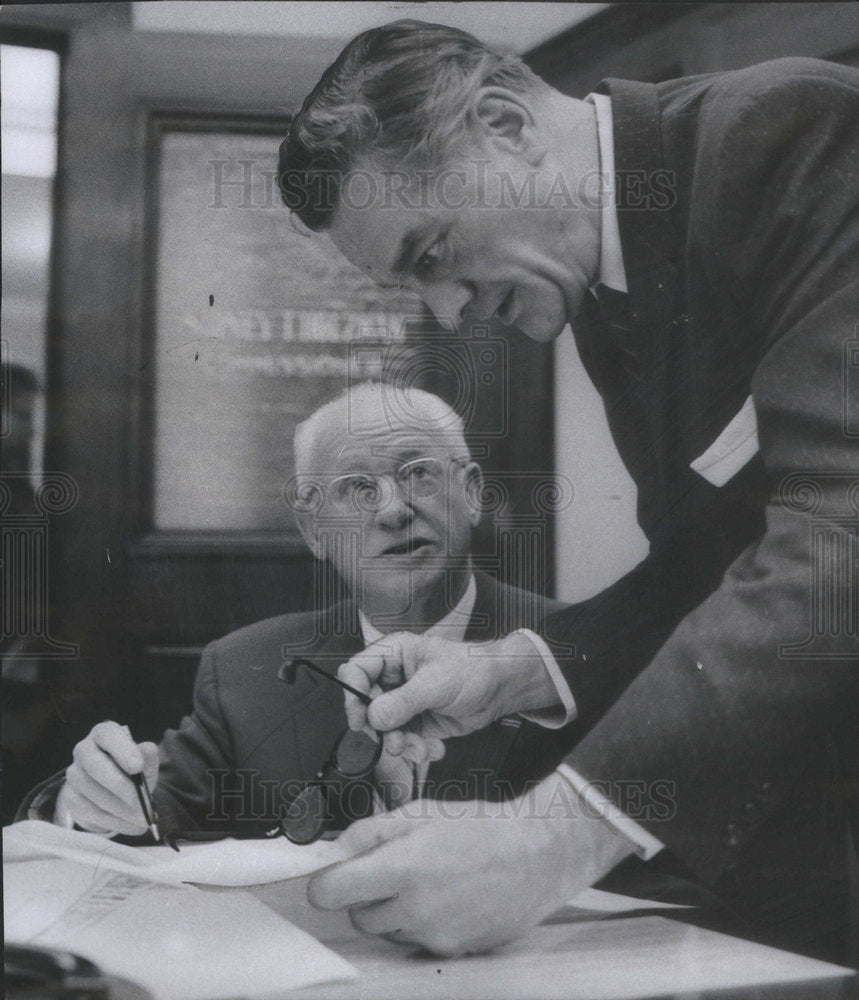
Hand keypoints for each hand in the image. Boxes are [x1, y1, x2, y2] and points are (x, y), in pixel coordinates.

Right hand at [56, 721, 158, 835]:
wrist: (116, 790)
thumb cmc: (132, 769)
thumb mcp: (145, 762)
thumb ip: (148, 756)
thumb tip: (147, 748)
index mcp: (104, 733)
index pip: (108, 735)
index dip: (122, 750)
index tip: (137, 767)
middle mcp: (84, 750)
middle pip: (96, 766)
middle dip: (121, 787)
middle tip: (141, 804)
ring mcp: (74, 774)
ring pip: (93, 792)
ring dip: (120, 809)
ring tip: (142, 818)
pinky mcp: (71, 797)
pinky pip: (89, 811)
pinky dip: (113, 820)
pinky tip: (130, 825)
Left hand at [307, 773, 632, 956]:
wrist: (538, 855)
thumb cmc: (483, 828)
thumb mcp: (422, 811)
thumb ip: (372, 831)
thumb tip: (335, 848)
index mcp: (402, 868)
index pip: (331, 892)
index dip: (325, 882)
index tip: (330, 875)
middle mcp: (414, 909)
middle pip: (356, 915)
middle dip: (364, 893)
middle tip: (390, 867)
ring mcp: (433, 935)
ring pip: (386, 930)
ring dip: (392, 909)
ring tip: (427, 879)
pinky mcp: (451, 951)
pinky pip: (416, 940)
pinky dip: (420, 923)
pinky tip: (445, 897)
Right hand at [338, 631, 558, 737]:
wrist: (499, 690)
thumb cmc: (474, 669)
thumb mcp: (437, 683)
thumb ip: (404, 700)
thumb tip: (374, 716)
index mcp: (395, 654)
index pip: (357, 670)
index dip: (353, 695)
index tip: (361, 719)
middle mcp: (394, 676)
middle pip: (366, 705)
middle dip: (380, 729)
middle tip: (395, 741)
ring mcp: (403, 701)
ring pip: (382, 728)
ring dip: (398, 744)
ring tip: (419, 748)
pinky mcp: (414, 721)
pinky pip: (401, 740)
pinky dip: (413, 750)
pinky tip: (432, 749)